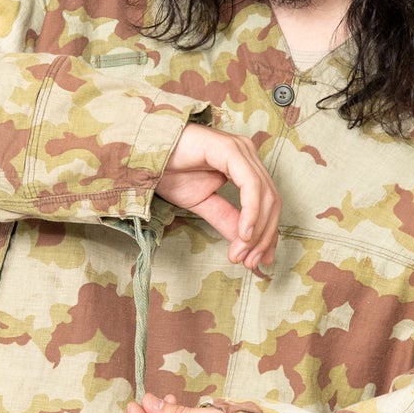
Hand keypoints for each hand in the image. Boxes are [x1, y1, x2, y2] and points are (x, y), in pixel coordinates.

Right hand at [157, 122, 279, 272]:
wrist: (142, 154)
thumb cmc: (170, 172)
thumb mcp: (202, 204)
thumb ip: (226, 220)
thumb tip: (246, 244)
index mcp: (244, 165)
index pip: (267, 203)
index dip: (267, 234)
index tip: (259, 262)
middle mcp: (247, 154)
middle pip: (271, 201)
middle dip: (264, 236)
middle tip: (250, 263)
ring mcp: (241, 149)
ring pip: (265, 195)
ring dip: (257, 230)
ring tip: (242, 253)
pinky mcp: (230, 149)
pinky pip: (250, 184)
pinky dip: (251, 212)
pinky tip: (244, 233)